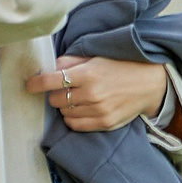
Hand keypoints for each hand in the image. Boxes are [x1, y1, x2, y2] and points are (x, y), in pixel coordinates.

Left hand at [26, 55, 170, 131]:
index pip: (50, 81)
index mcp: (88, 74)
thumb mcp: (97, 57)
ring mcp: (98, 111)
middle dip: (57, 94)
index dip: (36, 83)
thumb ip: (72, 61)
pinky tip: (82, 109)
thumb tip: (50, 68)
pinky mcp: (104, 123)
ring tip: (78, 99)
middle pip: (55, 100)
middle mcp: (92, 94)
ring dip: (66, 106)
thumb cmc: (122, 66)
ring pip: (64, 113)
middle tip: (67, 88)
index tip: (30, 85)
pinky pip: (75, 125)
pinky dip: (73, 118)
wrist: (151, 83)